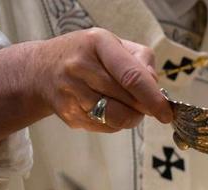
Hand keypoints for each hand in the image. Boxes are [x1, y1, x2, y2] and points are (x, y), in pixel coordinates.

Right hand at [32, 28, 172, 131]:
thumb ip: (141, 62)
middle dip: (144, 108)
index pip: (131, 76)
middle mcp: (80, 66)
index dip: (152, 98)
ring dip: (131, 117)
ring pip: (116, 118)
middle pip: (126, 101)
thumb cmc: (89, 56)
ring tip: (128, 106)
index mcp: (98, 43)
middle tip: (149, 106)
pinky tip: (108, 109)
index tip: (167, 113)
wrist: (41, 70)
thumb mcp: (114, 45)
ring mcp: (71, 93)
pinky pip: (105, 127)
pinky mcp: (69, 115)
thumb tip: (156, 89)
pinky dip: (115, 123)